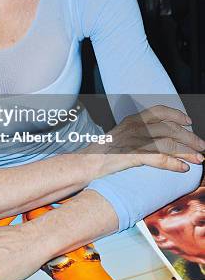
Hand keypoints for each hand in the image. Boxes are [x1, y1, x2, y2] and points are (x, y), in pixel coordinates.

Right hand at [81, 105, 204, 177]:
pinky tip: (183, 168)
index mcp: (132, 120)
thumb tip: (157, 139)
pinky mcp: (133, 155)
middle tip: (201, 146)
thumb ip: (137, 134)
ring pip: (168, 142)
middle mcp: (135, 126)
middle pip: (169, 128)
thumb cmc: (102, 153)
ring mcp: (134, 140)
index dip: (176, 115)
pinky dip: (174, 163)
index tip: (189, 122)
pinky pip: (159, 157)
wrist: (86, 163)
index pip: (159, 111)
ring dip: (187, 151)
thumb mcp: (121, 136)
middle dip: (189, 137)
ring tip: (198, 159)